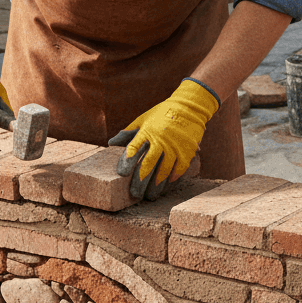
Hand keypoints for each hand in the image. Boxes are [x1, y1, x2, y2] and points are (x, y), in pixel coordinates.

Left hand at [108, 79, 219, 199]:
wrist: (190, 107)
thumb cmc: (162, 113)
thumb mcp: (143, 119)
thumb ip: (128, 132)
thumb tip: (111, 143)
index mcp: (147, 131)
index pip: (133, 148)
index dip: (127, 162)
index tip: (121, 174)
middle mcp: (160, 140)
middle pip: (148, 164)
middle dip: (140, 181)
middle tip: (134, 194)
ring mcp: (174, 146)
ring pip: (164, 170)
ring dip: (156, 185)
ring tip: (150, 195)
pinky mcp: (187, 151)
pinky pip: (179, 169)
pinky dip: (173, 178)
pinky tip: (166, 185)